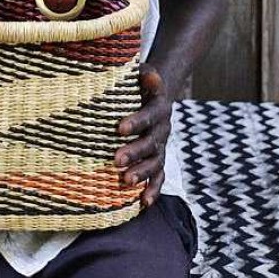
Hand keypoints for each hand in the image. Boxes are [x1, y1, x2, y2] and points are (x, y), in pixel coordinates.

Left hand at [114, 64, 171, 208]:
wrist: (156, 94)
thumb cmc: (139, 84)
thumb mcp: (141, 74)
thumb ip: (146, 76)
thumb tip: (150, 76)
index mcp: (158, 108)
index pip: (148, 116)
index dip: (136, 122)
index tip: (119, 128)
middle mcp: (162, 129)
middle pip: (151, 143)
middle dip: (134, 152)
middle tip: (116, 160)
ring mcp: (161, 146)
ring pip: (155, 162)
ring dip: (142, 173)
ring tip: (126, 181)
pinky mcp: (157, 158)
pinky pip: (158, 176)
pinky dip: (153, 189)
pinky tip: (144, 203)